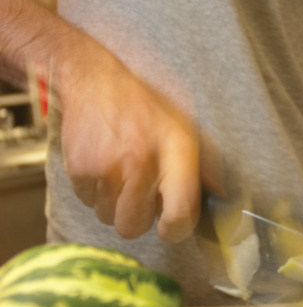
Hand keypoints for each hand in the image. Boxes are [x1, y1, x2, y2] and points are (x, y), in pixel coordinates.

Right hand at [58, 36, 207, 242]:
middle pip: (135, 226)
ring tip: (119, 173)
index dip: (175, 229)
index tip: (169, 227)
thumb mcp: (183, 121)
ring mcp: (106, 167)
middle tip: (140, 193)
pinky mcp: (79, 169)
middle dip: (138, 216)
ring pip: (108, 218)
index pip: (180, 213)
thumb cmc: (141, 99)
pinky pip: (86, 202)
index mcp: (175, 148)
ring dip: (113, 204)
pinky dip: (93, 191)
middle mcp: (141, 161)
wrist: (94, 77)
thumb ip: (204, 160)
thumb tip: (219, 194)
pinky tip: (102, 165)